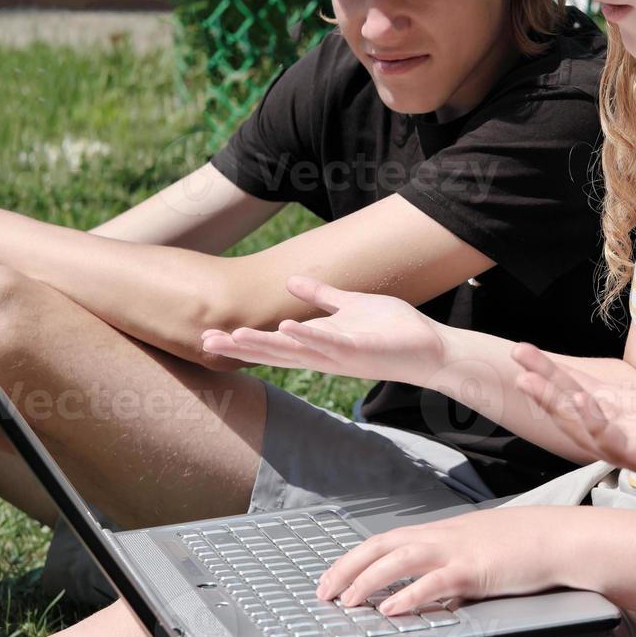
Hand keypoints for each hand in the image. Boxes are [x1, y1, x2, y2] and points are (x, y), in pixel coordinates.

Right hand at [199, 275, 445, 382]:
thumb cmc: (392, 330)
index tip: (208, 337)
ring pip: (296, 351)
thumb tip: (290, 282)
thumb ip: (321, 296)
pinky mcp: (360, 351)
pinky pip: (330, 344)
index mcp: (318, 342)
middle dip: (241, 348)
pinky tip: (287, 328)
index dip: (242, 341)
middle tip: (205, 343)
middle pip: (275, 352)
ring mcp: (341, 355)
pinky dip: (309, 337)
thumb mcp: (350, 306)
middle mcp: (323, 353)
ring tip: (236, 336)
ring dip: (267, 344)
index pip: (273, 343)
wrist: (430, 346)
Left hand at [314, 507, 589, 614]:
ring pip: (401, 560)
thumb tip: (424, 589)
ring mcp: (457, 550)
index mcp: (439, 532)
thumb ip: (446, 564)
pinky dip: (409, 595)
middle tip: (323, 593)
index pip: (384, 541)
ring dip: (369, 581)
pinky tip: (391, 609)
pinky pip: (435, 582)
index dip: (353, 559)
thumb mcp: (475, 549)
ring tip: (348, 602)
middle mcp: (441, 536)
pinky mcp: (475, 570)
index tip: (330, 579)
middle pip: (381, 546)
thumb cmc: (520, 545)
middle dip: (347, 569)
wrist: (556, 537)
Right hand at [514, 338, 635, 529]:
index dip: (567, 376)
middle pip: (585, 409)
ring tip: (531, 377)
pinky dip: (600, 426)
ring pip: (593, 428)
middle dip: (550, 383)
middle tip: (516, 355)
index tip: (535, 353)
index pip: (600, 395)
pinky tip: (580, 403)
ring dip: (561, 403)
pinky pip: (626, 446)